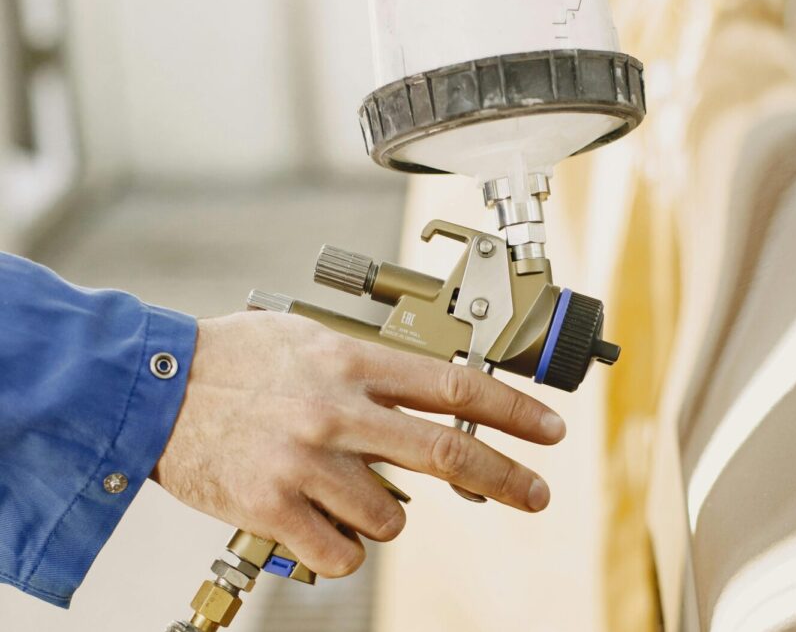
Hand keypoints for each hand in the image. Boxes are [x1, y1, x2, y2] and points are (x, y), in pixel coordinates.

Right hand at [152, 311, 565, 577]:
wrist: (153, 387)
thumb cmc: (235, 358)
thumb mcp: (311, 338)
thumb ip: (370, 366)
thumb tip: (429, 393)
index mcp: (351, 361)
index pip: (454, 386)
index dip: (512, 410)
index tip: (547, 428)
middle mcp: (337, 411)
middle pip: (446, 454)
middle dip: (506, 478)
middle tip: (536, 492)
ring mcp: (307, 463)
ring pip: (393, 516)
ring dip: (390, 513)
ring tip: (353, 491)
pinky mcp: (273, 508)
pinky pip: (342, 552)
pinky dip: (346, 546)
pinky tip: (323, 522)